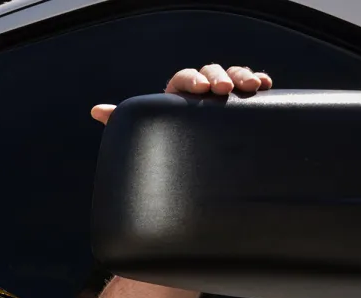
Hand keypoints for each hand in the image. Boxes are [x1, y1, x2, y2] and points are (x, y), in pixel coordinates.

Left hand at [90, 64, 273, 124]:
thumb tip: (96, 110)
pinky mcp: (240, 104)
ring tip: (249, 87)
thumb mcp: (146, 131)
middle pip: (211, 72)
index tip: (200, 89)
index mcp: (176, 94)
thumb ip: (122, 120)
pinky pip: (251, 85)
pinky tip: (264, 86)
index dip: (192, 79)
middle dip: (219, 76)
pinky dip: (258, 81)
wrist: (189, 162)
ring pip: (233, 75)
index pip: (183, 78)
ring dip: (241, 76)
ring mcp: (221, 95)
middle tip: (223, 89)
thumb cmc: (163, 142)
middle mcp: (200, 90)